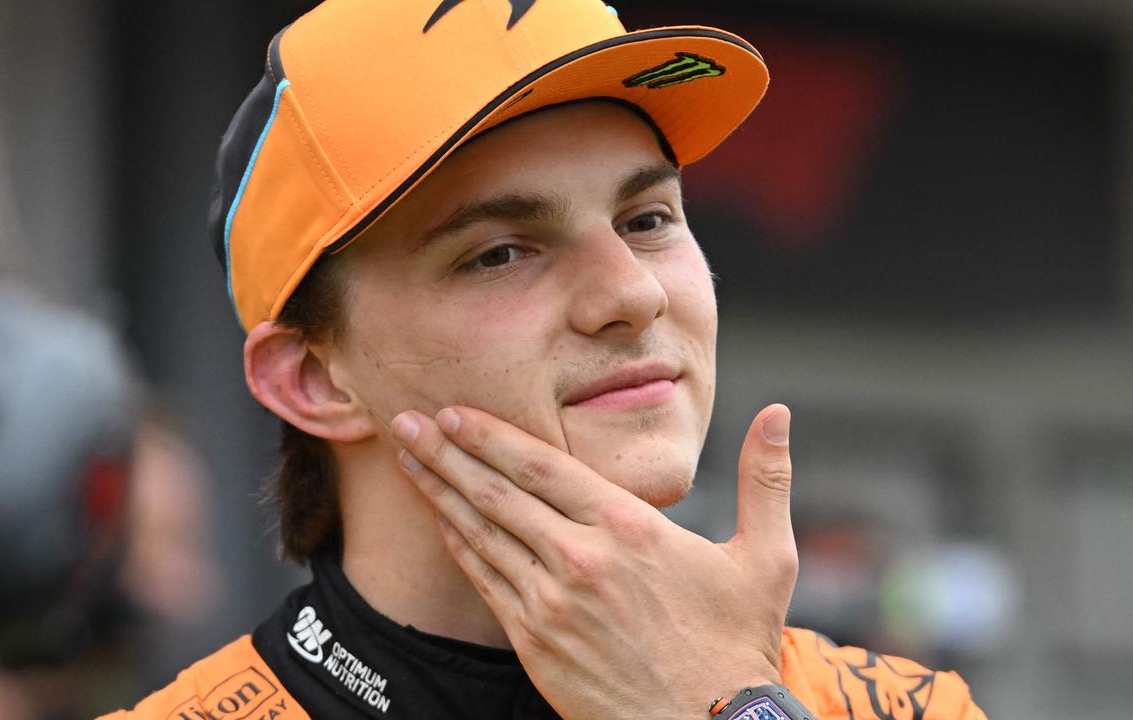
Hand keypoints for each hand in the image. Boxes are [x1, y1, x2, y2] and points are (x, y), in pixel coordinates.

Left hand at [390, 404, 797, 719]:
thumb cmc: (736, 646)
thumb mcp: (767, 558)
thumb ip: (766, 479)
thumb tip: (780, 415)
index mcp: (628, 528)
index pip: (543, 467)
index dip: (491, 435)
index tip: (454, 411)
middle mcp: (581, 559)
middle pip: (498, 492)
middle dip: (446, 452)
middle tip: (405, 422)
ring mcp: (551, 603)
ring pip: (481, 533)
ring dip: (439, 492)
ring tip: (408, 460)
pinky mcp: (535, 642)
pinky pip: (485, 582)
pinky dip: (459, 546)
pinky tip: (440, 521)